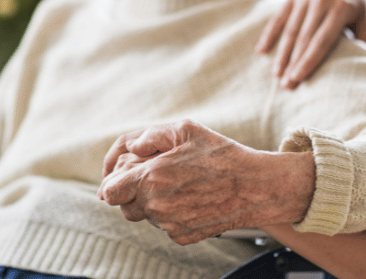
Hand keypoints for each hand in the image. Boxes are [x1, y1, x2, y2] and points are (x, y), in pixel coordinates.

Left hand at [98, 120, 314, 244]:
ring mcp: (169, 224)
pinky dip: (171, 214)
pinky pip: (164, 226)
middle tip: (155, 176)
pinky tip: (190, 198)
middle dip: (133, 191)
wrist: (255, 186)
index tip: (121, 177)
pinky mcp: (182, 236)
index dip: (113, 182)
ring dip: (152, 202)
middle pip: (124, 205)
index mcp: (151, 178)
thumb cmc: (222, 155)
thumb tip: (131, 147)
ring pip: (145, 216)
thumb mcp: (186, 129)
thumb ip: (150, 135)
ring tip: (178, 184)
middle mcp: (156, 205)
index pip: (109, 191)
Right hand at [255, 0, 365, 88]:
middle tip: (285, 85)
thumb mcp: (363, 12)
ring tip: (276, 75)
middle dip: (293, 63)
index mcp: (341, 6)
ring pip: (290, 30)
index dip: (309, 60)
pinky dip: (269, 34)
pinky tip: (261, 51)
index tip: (298, 78)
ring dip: (281, 54)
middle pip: (304, 38)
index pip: (322, 40)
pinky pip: (278, 16)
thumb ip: (364, 36)